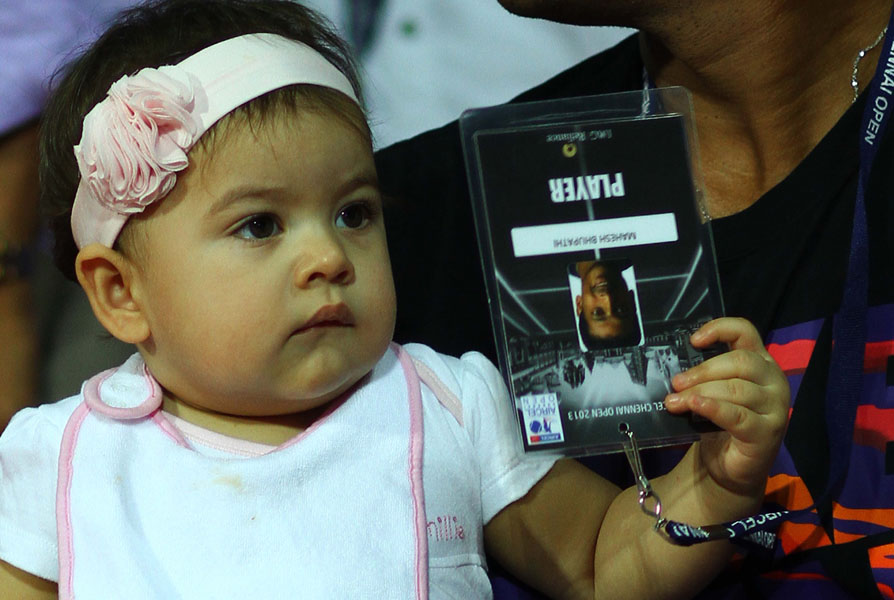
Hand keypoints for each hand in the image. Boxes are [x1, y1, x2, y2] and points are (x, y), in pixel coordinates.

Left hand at [664, 317, 788, 497]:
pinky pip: (737, 415)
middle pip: (740, 362)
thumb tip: (674, 369)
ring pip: (737, 389)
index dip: (720, 329)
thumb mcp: (714, 393)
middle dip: (703, 370)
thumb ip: (705, 377)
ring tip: (674, 401)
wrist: (732, 468)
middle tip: (676, 383)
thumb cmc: (721, 424)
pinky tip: (694, 406)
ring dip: (700, 392)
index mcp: (761, 364)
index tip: (693, 340)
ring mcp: (775, 408)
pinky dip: (713, 408)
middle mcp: (774, 381)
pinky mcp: (767, 433)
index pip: (746, 332)